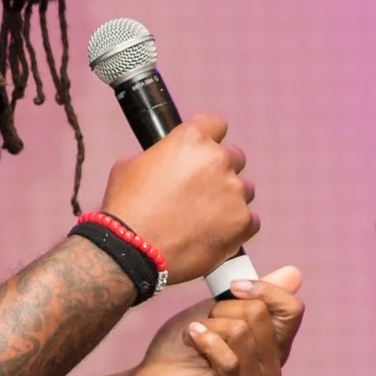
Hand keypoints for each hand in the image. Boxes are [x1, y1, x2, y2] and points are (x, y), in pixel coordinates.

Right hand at [96, 114, 257, 283]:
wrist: (131, 250)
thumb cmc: (126, 208)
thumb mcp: (131, 165)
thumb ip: (160, 155)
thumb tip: (167, 160)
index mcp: (191, 139)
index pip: (216, 124)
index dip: (208, 138)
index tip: (203, 150)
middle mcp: (218, 160)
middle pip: (234, 156)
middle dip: (220, 170)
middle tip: (201, 191)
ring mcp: (233, 192)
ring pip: (244, 190)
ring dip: (229, 199)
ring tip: (205, 218)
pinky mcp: (242, 222)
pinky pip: (250, 220)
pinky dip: (235, 227)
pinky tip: (215, 234)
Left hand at [118, 266, 304, 375]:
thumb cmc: (183, 346)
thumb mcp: (218, 311)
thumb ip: (255, 296)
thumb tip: (294, 273)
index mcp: (274, 348)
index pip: (292, 310)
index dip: (264, 290)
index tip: (232, 286)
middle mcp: (271, 371)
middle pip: (261, 315)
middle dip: (224, 307)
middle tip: (204, 320)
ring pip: (242, 333)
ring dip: (209, 325)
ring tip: (194, 333)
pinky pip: (229, 362)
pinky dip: (207, 341)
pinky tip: (192, 336)